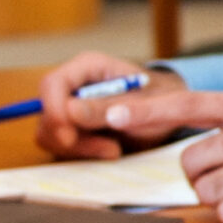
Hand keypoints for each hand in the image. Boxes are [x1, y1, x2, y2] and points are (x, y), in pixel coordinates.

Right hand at [36, 52, 184, 158]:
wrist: (174, 113)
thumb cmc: (163, 98)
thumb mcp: (141, 104)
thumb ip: (107, 107)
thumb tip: (70, 111)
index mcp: (87, 67)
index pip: (52, 84)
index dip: (53, 110)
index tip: (68, 137)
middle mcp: (74, 86)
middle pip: (48, 113)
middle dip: (70, 137)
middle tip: (107, 149)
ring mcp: (72, 108)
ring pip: (51, 134)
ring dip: (80, 148)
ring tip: (115, 150)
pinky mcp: (75, 129)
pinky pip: (63, 147)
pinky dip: (84, 154)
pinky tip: (111, 151)